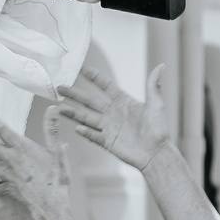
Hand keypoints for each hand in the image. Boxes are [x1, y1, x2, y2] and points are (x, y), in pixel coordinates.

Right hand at [48, 47, 172, 171]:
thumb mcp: (156, 104)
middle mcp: (113, 113)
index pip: (105, 86)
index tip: (82, 68)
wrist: (156, 153)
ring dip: (72, 112)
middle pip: (89, 101)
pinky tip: (75, 128)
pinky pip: (92, 135)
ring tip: (58, 107)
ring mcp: (108, 128)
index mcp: (123, 102)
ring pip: (86, 117)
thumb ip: (153, 85)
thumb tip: (161, 66)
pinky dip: (84, 132)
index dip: (94, 77)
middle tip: (59, 87)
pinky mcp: (107, 142)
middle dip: (74, 94)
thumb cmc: (158, 129)